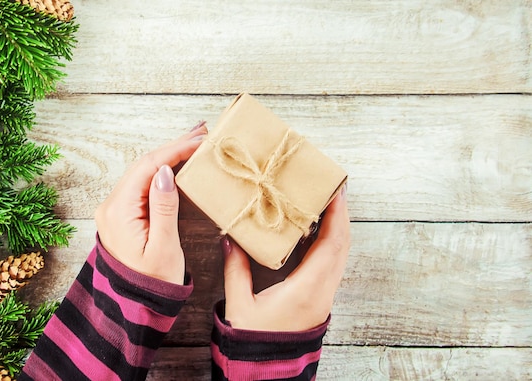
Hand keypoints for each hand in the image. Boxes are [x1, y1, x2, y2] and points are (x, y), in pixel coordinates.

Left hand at [95, 122, 206, 284]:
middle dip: (173, 146)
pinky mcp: (121, 214)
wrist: (136, 305)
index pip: (148, 168)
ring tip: (194, 141)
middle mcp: (110, 205)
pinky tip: (177, 163)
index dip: (175, 150)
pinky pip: (142, 185)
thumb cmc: (153, 282)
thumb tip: (166, 171)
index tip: (200, 139)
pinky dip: (161, 171)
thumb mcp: (164, 247)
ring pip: (143, 172)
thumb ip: (164, 207)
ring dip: (168, 156)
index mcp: (118, 212)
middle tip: (202, 131)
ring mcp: (114, 209)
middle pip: (144, 165)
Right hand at [222, 185, 349, 330]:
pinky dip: (331, 242)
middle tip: (332, 188)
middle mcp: (322, 290)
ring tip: (327, 203)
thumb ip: (236, 269)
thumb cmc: (255, 339)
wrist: (269, 369)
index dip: (336, 216)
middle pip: (342, 245)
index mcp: (306, 288)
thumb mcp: (240, 304)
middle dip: (340, 214)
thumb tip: (230, 239)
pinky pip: (333, 263)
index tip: (335, 191)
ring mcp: (325, 294)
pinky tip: (318, 231)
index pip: (331, 245)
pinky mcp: (321, 297)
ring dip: (338, 227)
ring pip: (341, 254)